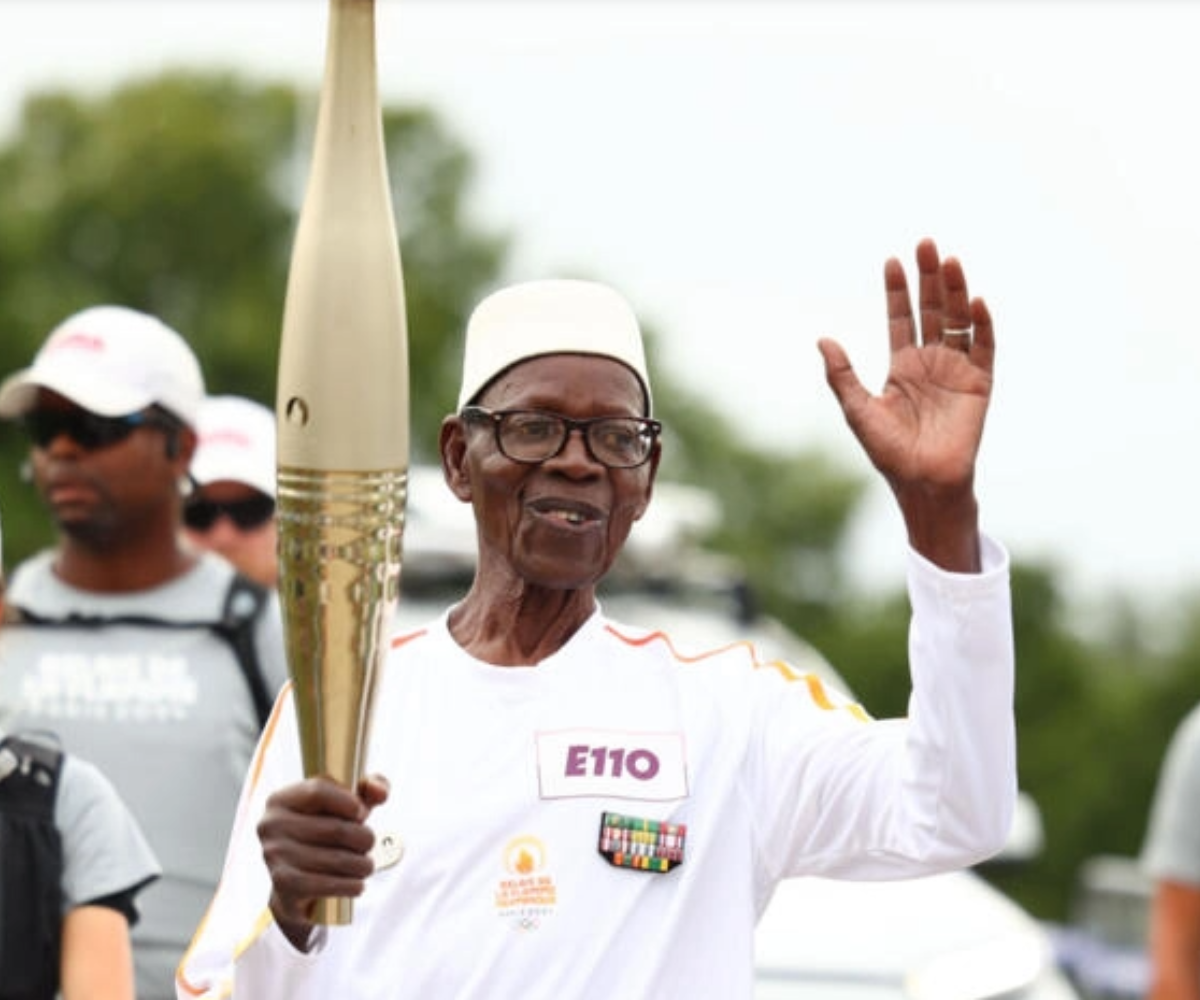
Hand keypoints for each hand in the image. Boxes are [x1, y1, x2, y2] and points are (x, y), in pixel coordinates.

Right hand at [258, 773, 389, 949]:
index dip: (349, 801)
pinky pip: (326, 884)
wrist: (296, 885)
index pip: (318, 790)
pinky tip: (358, 884)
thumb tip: (380, 792)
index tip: (363, 812)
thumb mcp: (344, 805)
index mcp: (281, 800)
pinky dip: (350, 885)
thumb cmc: (324, 834)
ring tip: (366, 865)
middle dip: (364, 838)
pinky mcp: (283, 884)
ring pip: (336, 858)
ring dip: (362, 865)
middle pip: (335, 828)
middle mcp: (271, 825)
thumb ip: (368, 787)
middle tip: (368, 844)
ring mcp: (274, 855)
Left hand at [818, 238, 994, 570]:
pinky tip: (975, 302)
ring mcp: (957, 371)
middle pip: (933, 310)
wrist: (921, 482)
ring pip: (959, 322)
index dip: (898, 291)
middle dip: (929, 279)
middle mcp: (931, 363)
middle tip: (926, 244)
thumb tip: (822, 339)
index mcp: (903, 367)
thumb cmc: (888, 452)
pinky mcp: (979, 386)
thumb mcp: (858, 410)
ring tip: (950, 261)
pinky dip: (982, 326)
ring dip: (956, 292)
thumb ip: (841, 375)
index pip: (901, 318)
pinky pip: (984, 350)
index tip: (892, 261)